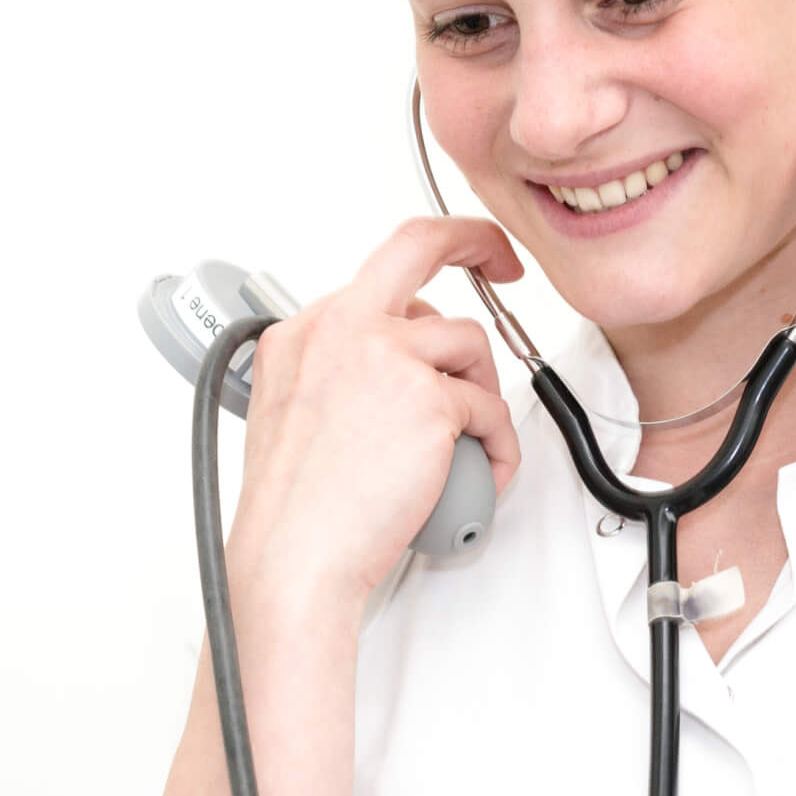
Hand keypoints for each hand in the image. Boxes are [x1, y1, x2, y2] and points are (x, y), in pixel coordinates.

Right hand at [225, 216, 525, 609]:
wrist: (294, 555)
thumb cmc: (294, 507)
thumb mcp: (291, 411)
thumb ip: (338, 369)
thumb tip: (399, 364)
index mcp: (303, 331)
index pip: (376, 271)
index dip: (424, 260)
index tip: (453, 257)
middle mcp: (340, 328)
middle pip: (420, 246)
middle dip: (475, 239)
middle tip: (503, 261)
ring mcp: (384, 356)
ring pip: (468, 343)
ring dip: (481, 392)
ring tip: (466, 442)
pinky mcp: (429, 399)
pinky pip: (490, 410)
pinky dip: (496, 446)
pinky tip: (478, 472)